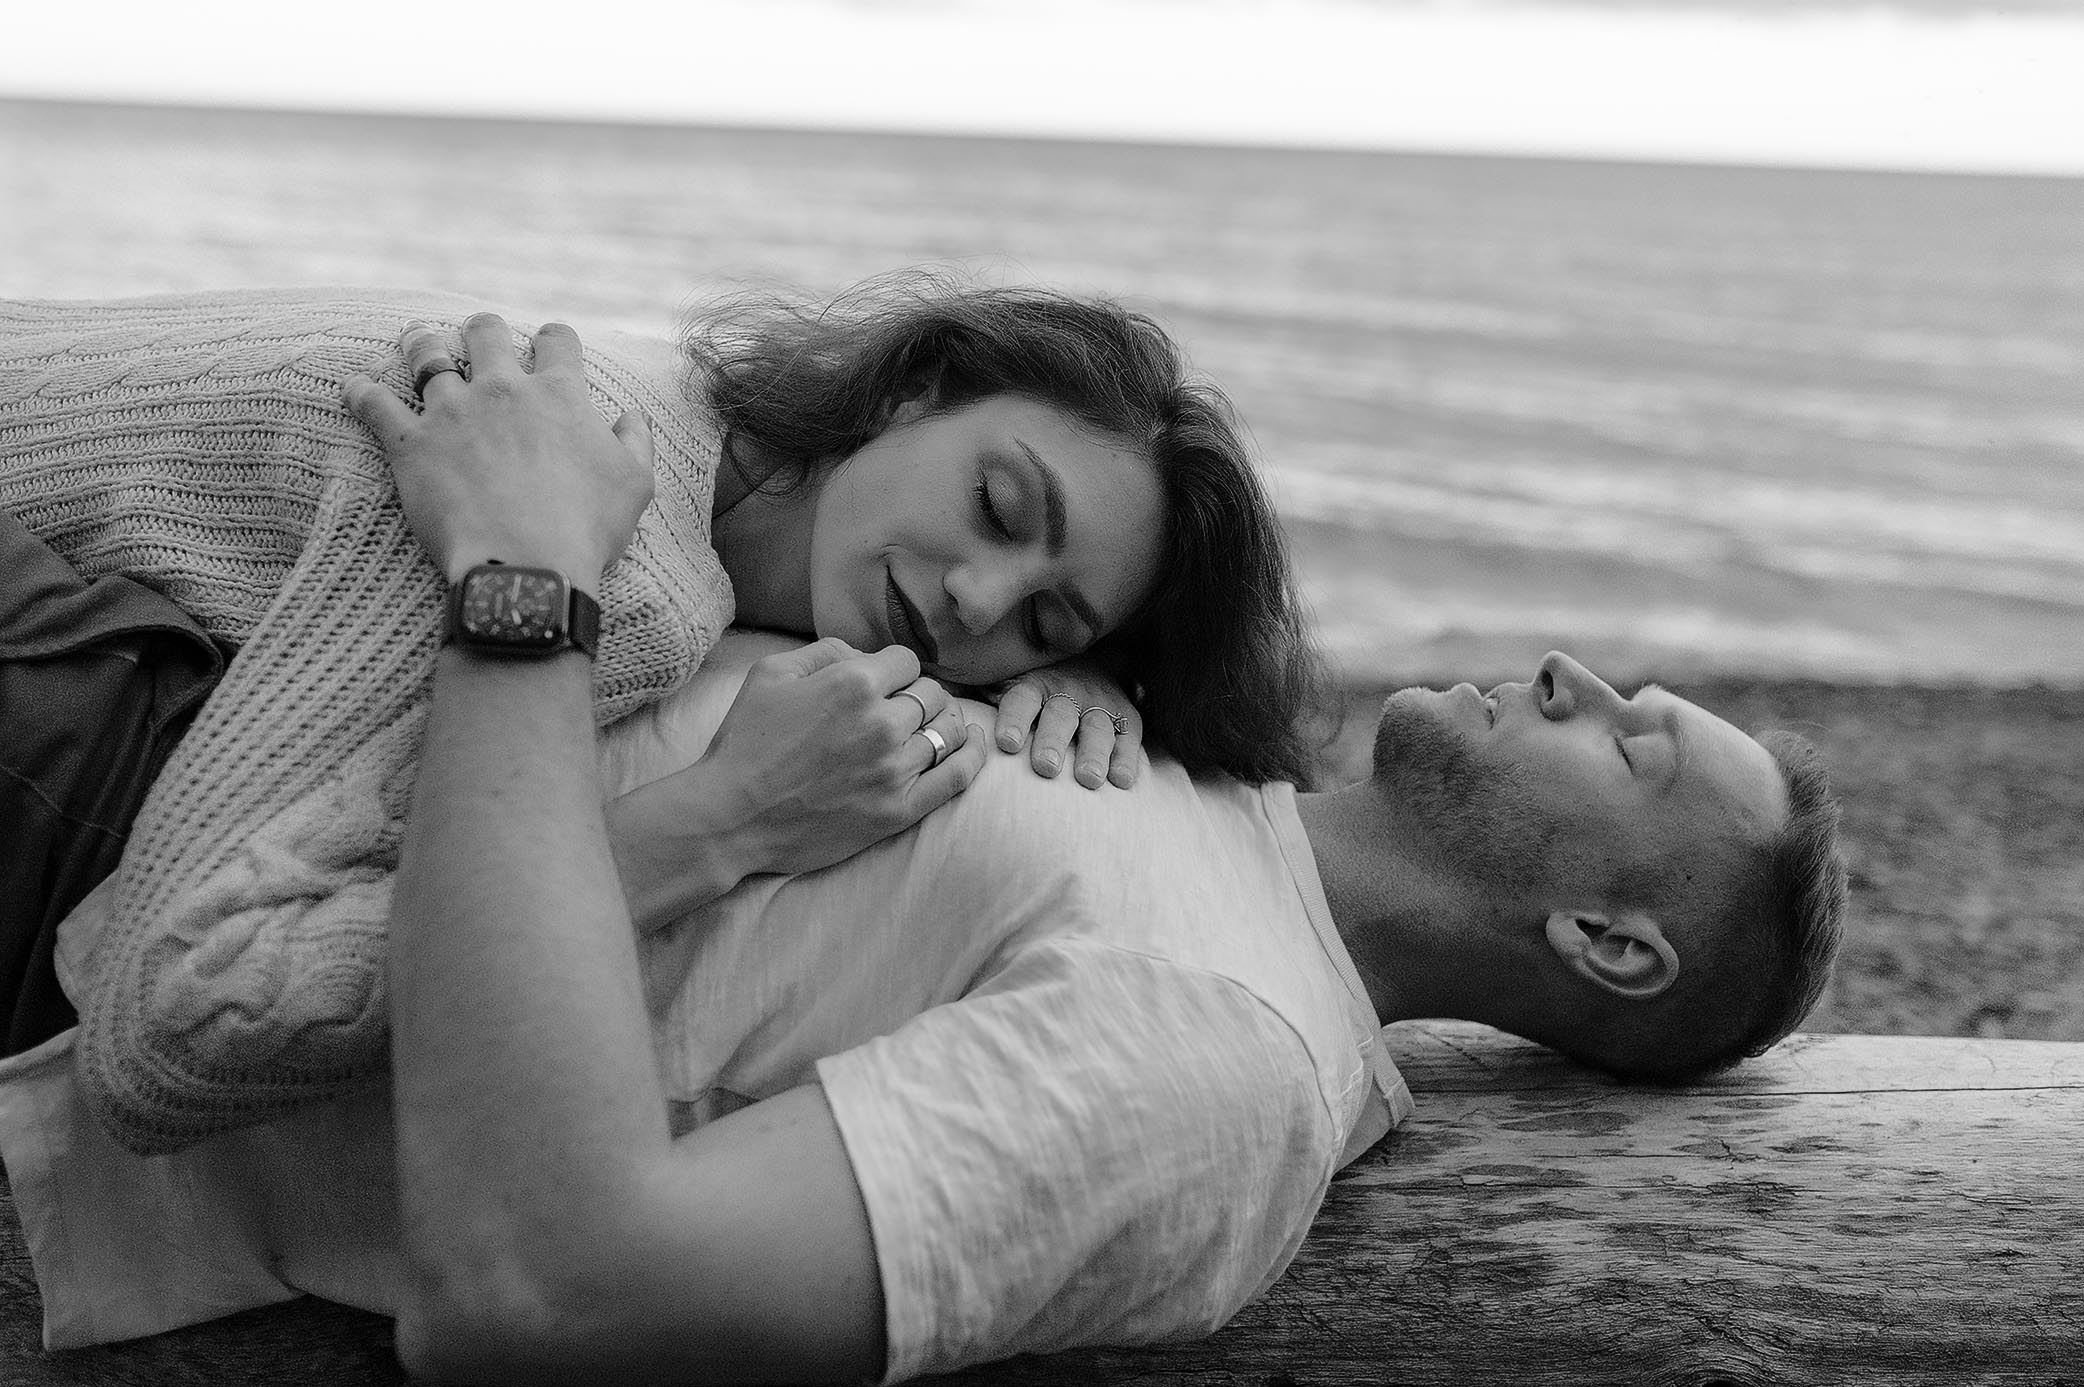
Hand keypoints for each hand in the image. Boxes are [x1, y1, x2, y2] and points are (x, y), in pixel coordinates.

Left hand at [344, 315, 651, 588]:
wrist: (527, 566)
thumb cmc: (587, 530)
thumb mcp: (634, 484)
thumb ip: (635, 441)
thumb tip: (631, 416)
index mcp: (560, 395)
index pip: (558, 341)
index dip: (554, 339)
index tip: (550, 345)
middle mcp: (504, 390)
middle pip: (486, 333)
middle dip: (483, 330)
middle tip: (478, 336)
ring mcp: (453, 412)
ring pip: (426, 355)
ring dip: (420, 344)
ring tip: (415, 339)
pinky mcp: (411, 443)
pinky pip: (375, 403)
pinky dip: (361, 392)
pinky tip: (354, 386)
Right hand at [617, 639, 986, 914]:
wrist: (731, 818)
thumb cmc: (745, 742)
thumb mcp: (770, 674)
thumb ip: (826, 651)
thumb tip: (866, 654)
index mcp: (853, 683)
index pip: (906, 661)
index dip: (893, 670)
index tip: (880, 686)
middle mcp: (881, 722)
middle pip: (932, 694)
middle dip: (918, 696)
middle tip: (900, 710)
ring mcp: (894, 769)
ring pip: (949, 731)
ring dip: (942, 724)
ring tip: (928, 729)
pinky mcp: (899, 810)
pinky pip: (958, 776)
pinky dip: (971, 757)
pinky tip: (971, 746)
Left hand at [991, 660, 1142, 789]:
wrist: (1092, 663)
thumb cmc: (1037, 689)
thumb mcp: (1009, 681)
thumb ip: (979, 694)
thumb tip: (936, 700)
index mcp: (1033, 684)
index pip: (1021, 699)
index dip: (1014, 719)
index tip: (1006, 744)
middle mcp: (1067, 692)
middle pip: (1059, 714)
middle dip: (1052, 740)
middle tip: (1044, 767)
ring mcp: (1099, 704)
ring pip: (1096, 727)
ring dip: (1092, 752)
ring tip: (1087, 779)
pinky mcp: (1127, 718)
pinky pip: (1129, 737)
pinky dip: (1127, 757)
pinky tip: (1122, 780)